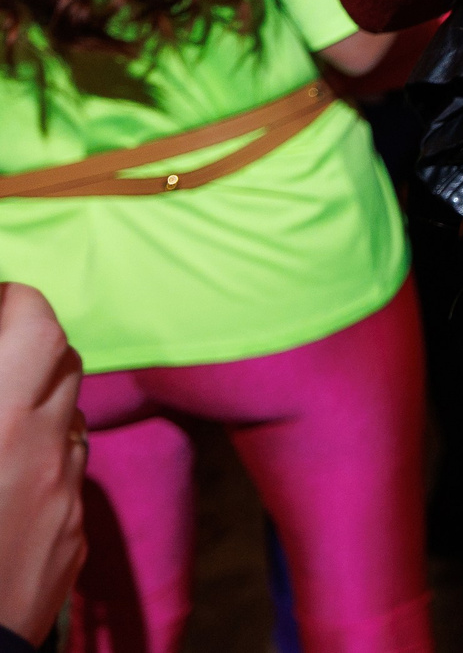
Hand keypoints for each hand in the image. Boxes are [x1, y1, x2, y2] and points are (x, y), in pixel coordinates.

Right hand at [0, 284, 84, 643]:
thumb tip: (0, 366)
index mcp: (2, 421)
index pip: (36, 323)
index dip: (11, 304)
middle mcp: (47, 451)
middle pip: (64, 363)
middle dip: (26, 348)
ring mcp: (68, 498)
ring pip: (73, 418)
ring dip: (37, 406)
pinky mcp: (73, 540)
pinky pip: (70, 475)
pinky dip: (43, 461)